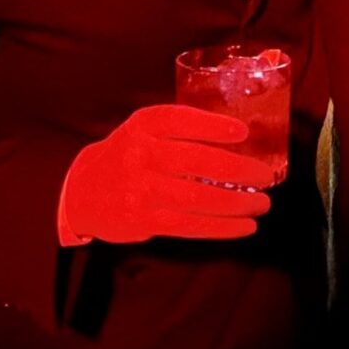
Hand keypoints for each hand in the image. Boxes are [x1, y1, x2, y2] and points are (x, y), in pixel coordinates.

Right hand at [62, 103, 272, 243]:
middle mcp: (139, 155)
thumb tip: (241, 138)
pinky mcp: (143, 221)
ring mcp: (140, 191)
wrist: (83, 192)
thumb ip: (182, 129)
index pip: (179, 120)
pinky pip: (189, 226)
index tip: (243, 133)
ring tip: (261, 204)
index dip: (213, 127)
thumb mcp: (144, 130)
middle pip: (195, 162)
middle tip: (265, 177)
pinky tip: (244, 226)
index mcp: (143, 126)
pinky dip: (222, 227)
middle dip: (238, 170)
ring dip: (236, 204)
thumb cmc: (129, 156)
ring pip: (197, 199)